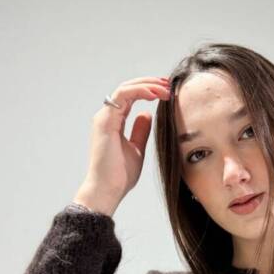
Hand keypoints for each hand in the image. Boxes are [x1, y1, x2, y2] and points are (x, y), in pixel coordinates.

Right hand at [78, 74, 171, 207]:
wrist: (108, 190)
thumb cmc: (119, 175)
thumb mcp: (137, 149)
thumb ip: (140, 131)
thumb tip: (147, 115)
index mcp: (113, 122)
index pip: (130, 97)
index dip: (148, 90)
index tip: (167, 91)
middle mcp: (107, 117)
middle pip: (128, 89)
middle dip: (149, 83)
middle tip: (169, 84)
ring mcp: (104, 118)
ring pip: (125, 88)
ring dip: (147, 85)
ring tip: (165, 88)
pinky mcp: (105, 121)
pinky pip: (123, 96)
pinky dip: (140, 91)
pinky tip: (155, 94)